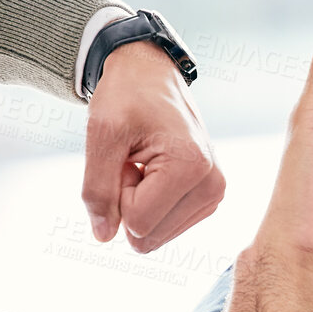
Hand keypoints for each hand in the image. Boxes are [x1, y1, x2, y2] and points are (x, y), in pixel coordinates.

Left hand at [84, 40, 225, 252]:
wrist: (150, 75)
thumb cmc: (127, 96)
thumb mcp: (102, 135)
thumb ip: (98, 190)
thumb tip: (104, 236)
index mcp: (192, 167)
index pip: (137, 221)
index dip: (117, 192)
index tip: (125, 156)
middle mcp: (213, 185)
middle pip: (148, 233)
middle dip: (128, 201)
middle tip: (133, 161)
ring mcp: (214, 193)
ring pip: (156, 234)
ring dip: (138, 202)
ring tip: (143, 162)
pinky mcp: (209, 198)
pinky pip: (165, 226)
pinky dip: (150, 203)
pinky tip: (153, 170)